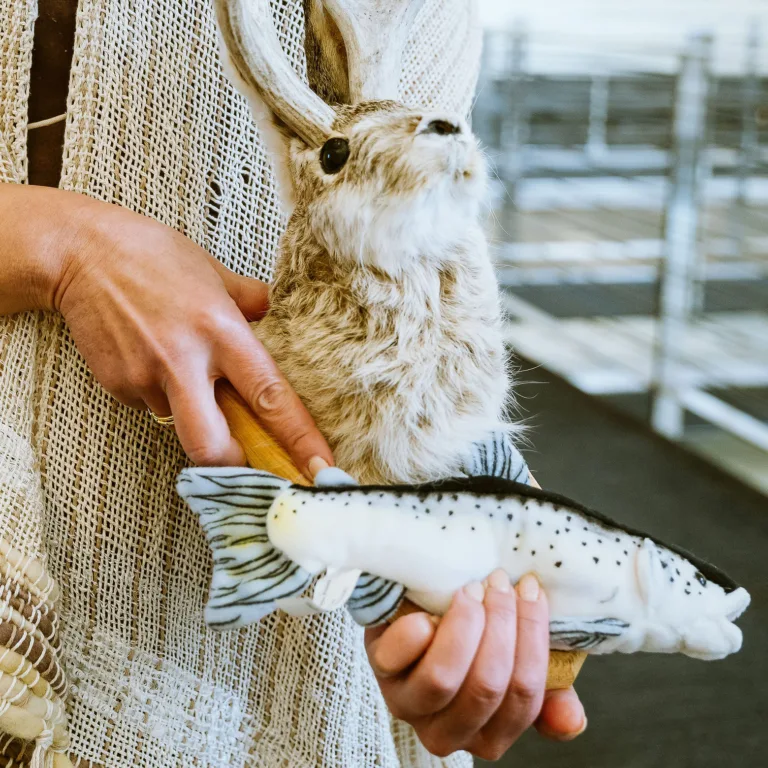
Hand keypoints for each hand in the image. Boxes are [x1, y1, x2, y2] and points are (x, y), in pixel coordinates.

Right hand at [28, 189, 332, 472]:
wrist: (79, 251)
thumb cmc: (152, 255)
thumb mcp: (212, 270)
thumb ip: (248, 298)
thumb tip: (268, 311)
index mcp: (221, 331)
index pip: (270, 395)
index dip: (298, 438)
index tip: (320, 468)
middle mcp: (185, 360)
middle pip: (212, 446)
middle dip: (232, 466)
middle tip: (243, 457)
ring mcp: (146, 376)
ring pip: (179, 423)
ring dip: (190, 410)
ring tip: (178, 362)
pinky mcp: (116, 384)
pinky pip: (149, 405)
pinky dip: (158, 392)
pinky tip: (149, 355)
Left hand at [365, 572, 586, 760]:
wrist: (416, 610)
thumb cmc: (475, 640)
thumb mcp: (514, 663)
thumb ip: (549, 692)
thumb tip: (572, 721)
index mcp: (489, 734)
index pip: (523, 697)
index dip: (532, 639)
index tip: (532, 590)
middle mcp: (448, 731)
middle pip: (486, 686)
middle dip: (502, 625)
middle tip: (501, 582)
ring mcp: (408, 703)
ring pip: (443, 678)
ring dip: (465, 626)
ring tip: (472, 589)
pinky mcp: (379, 671)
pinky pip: (395, 658)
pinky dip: (416, 632)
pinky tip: (429, 611)